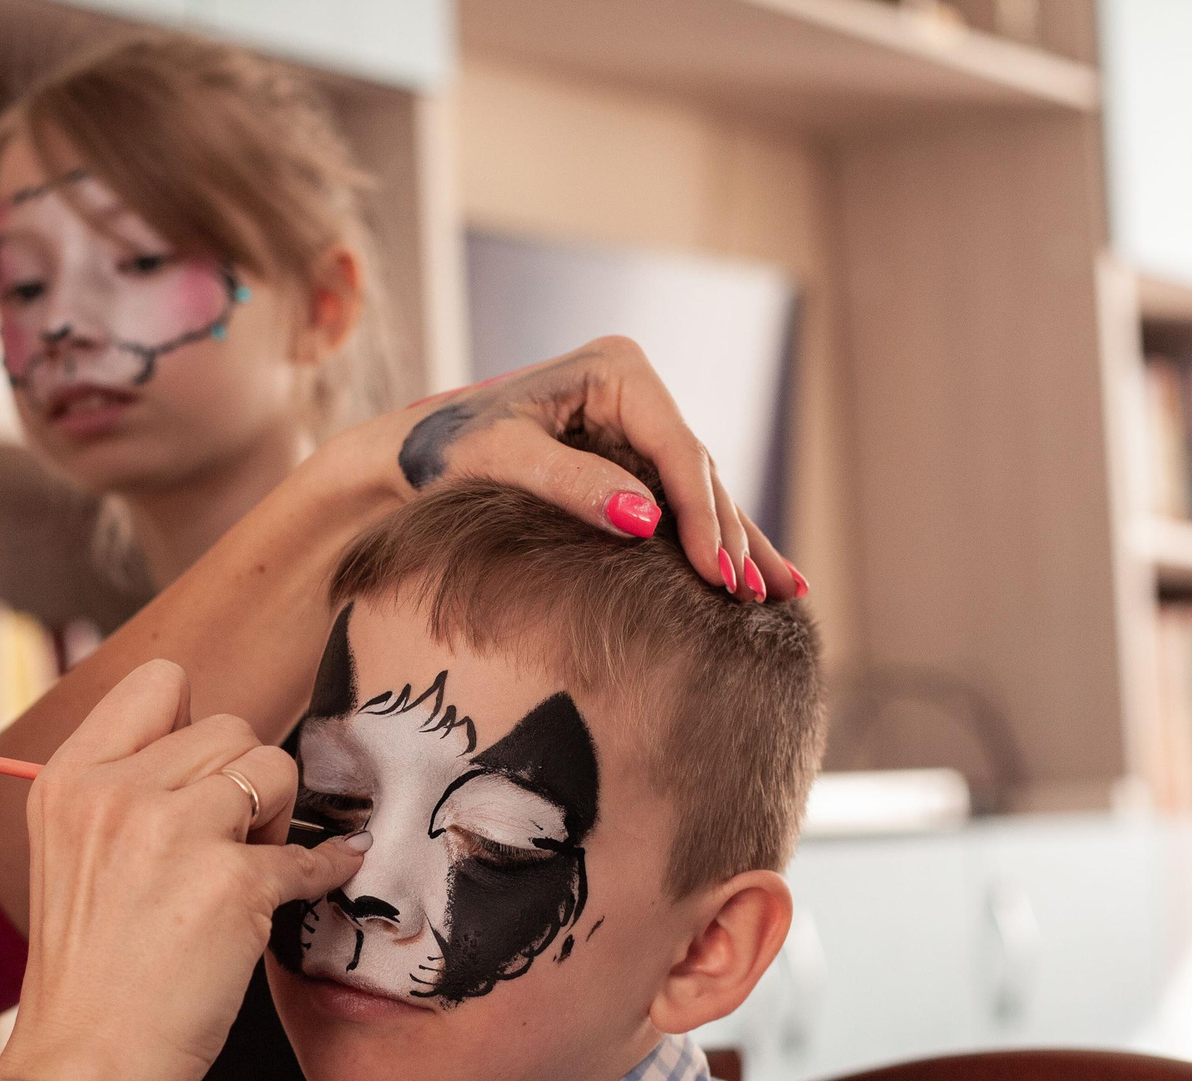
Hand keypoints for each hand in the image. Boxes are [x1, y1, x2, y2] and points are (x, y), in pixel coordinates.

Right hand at [0, 660, 364, 1080]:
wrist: (82, 1064)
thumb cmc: (88, 973)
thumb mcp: (72, 854)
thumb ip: (127, 793)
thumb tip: (220, 754)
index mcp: (70, 779)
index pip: (161, 682)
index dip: (198, 724)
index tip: (206, 775)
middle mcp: (117, 792)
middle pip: (231, 726)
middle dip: (246, 779)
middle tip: (231, 842)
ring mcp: (174, 833)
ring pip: (275, 767)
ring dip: (279, 816)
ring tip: (251, 867)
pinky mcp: (231, 885)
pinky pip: (309, 851)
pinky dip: (328, 866)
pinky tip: (326, 875)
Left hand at [332, 335, 803, 602]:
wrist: (410, 458)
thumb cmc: (446, 451)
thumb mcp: (503, 461)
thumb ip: (574, 485)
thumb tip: (647, 519)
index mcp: (617, 369)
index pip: (676, 449)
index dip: (703, 516)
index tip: (720, 575)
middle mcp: (637, 390)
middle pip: (699, 471)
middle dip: (731, 536)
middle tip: (755, 599)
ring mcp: (638, 424)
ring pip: (701, 491)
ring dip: (739, 545)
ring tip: (781, 597)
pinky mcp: (632, 459)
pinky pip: (681, 504)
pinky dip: (714, 543)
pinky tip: (760, 578)